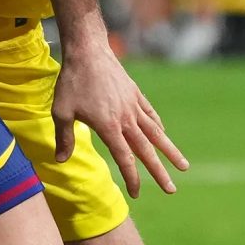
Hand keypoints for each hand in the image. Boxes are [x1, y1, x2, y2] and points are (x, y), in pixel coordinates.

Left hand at [50, 44, 189, 196]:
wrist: (88, 51)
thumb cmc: (72, 82)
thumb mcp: (60, 111)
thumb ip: (64, 138)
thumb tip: (60, 160)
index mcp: (109, 126)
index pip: (125, 158)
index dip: (132, 178)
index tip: (137, 193)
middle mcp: (126, 119)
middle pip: (147, 150)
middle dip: (159, 172)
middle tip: (172, 190)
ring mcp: (133, 106)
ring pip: (156, 133)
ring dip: (170, 151)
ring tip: (183, 166)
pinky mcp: (135, 94)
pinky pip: (150, 114)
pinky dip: (158, 126)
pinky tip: (163, 134)